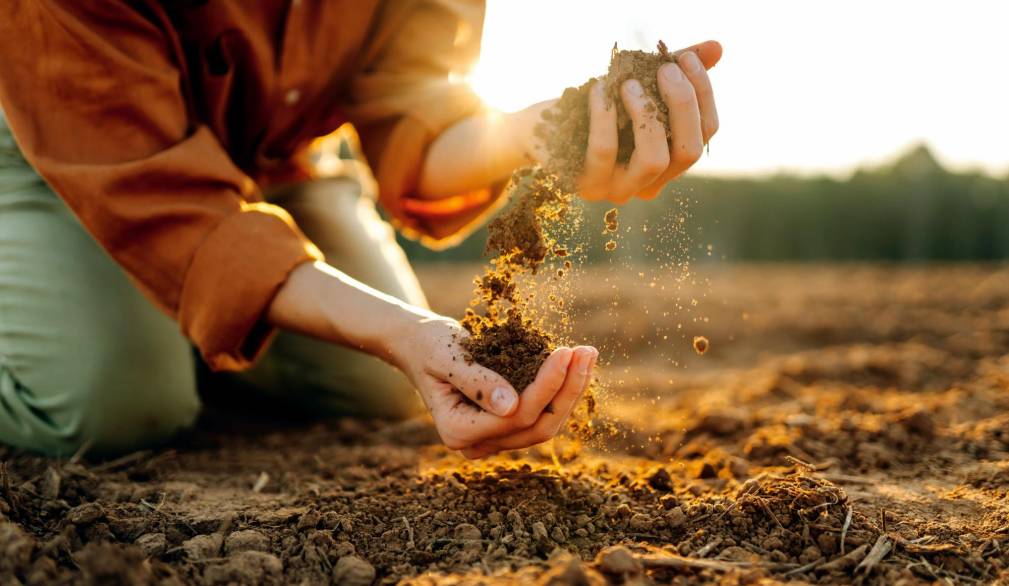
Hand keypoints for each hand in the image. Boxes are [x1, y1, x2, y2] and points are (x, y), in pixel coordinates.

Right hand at [393, 315, 597, 457]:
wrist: (419, 347)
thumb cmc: (430, 345)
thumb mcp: (448, 356)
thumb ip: (476, 380)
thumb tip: (510, 406)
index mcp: (458, 431)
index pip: (515, 415)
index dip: (546, 386)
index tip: (565, 351)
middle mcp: (477, 444)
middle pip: (537, 427)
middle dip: (567, 390)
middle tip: (586, 351)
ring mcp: (493, 439)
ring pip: (545, 424)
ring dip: (571, 390)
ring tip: (586, 354)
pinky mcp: (507, 427)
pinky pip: (542, 415)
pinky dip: (562, 391)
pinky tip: (577, 364)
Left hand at [579, 40, 721, 202]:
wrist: (539, 129)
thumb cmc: (593, 107)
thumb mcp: (636, 85)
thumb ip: (675, 70)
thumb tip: (717, 48)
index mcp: (670, 159)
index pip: (706, 133)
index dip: (703, 94)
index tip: (685, 58)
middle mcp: (651, 182)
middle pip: (689, 151)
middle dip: (682, 104)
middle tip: (664, 68)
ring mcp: (620, 189)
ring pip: (655, 160)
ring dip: (647, 115)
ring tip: (630, 83)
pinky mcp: (587, 185)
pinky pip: (605, 151)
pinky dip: (604, 116)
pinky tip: (599, 89)